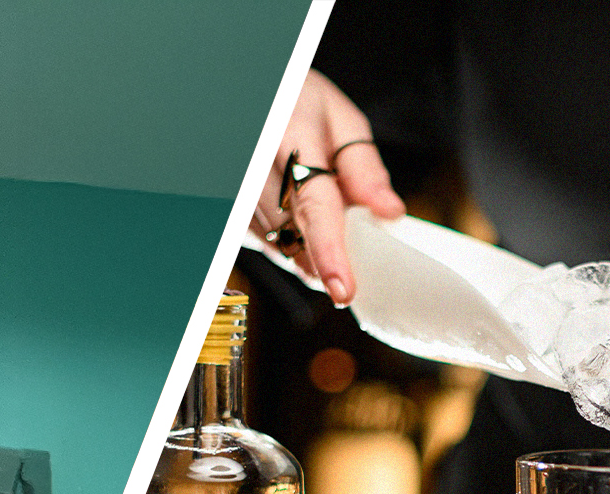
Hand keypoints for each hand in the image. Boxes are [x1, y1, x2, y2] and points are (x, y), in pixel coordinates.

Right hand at [253, 71, 405, 303]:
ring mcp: (231, 180)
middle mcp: (252, 156)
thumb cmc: (294, 99)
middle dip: (318, 258)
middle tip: (341, 275)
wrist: (245, 90)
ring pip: (268, 238)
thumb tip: (389, 212)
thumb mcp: (336, 116)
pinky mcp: (220, 198)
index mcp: (288, 129)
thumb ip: (363, 165)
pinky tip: (290, 227)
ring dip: (298, 252)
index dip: (329, 250)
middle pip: (288, 228)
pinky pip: (251, 236)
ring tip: (320, 243)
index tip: (342, 288)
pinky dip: (277, 242)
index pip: (312, 201)